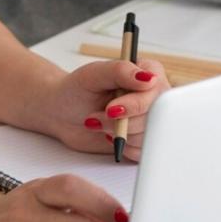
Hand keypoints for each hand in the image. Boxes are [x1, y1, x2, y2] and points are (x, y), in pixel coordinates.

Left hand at [39, 58, 171, 161]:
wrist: (64, 113)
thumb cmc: (76, 90)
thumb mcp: (92, 75)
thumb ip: (120, 71)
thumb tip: (147, 77)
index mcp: (146, 71)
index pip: (156, 90)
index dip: (134, 104)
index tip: (110, 109)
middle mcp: (151, 94)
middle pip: (154, 116)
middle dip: (122, 122)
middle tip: (98, 116)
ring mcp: (149, 117)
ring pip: (149, 135)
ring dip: (119, 134)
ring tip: (101, 123)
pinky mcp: (144, 137)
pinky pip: (144, 150)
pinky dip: (124, 147)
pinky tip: (110, 135)